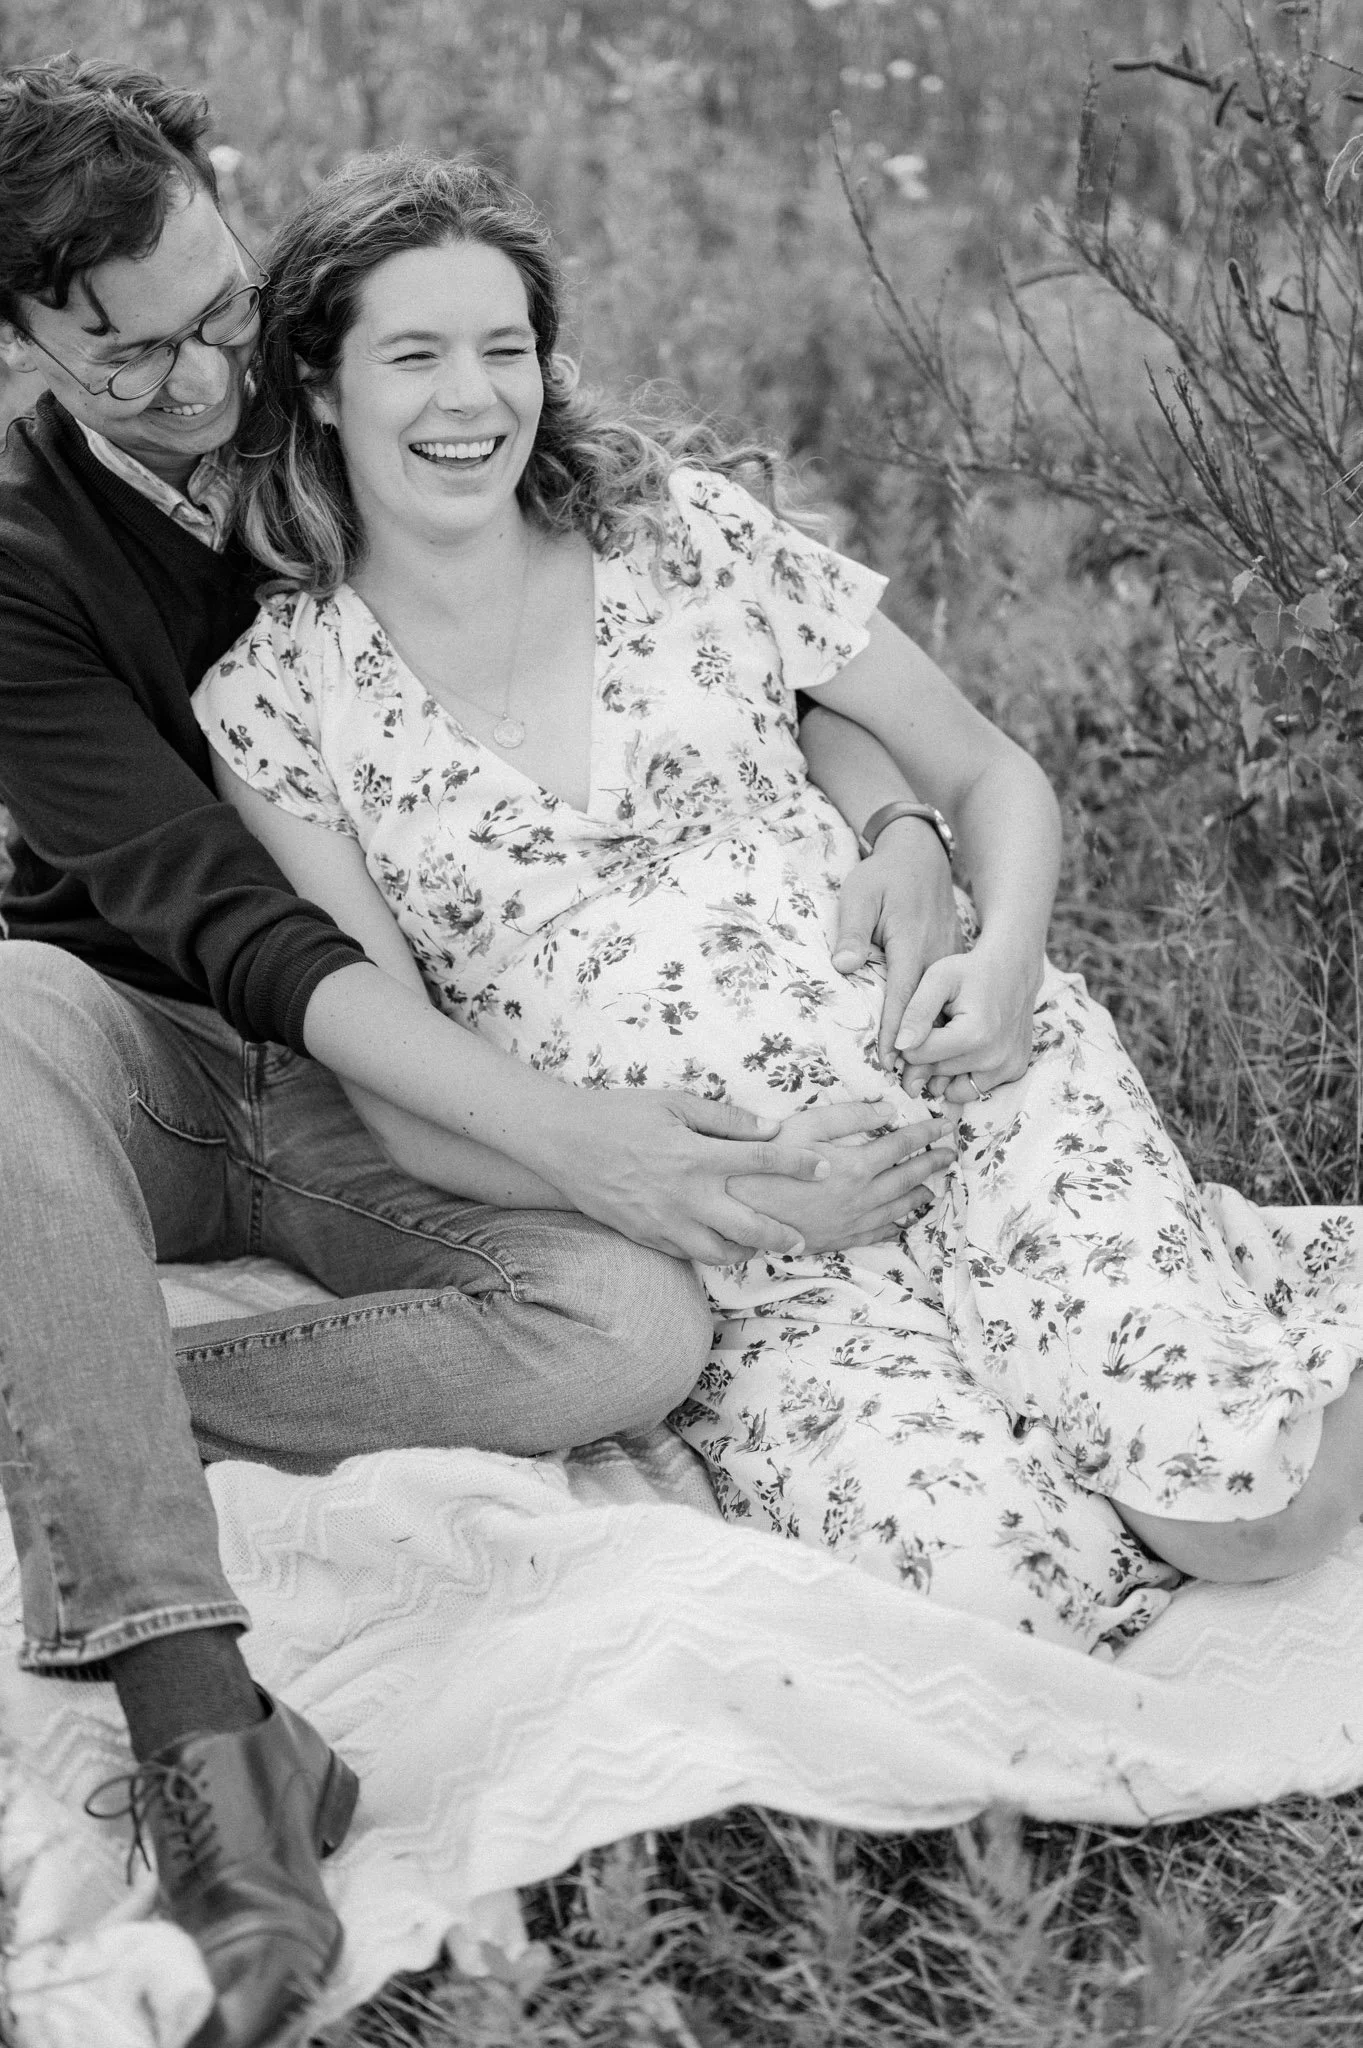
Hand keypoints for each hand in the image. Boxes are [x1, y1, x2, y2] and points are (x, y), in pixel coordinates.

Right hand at [539, 1089, 836, 1263]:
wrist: (564, 1142)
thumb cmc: (621, 1114)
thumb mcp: (674, 1103)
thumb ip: (726, 1118)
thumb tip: (772, 1126)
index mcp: (697, 1156)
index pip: (763, 1161)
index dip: (800, 1164)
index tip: (828, 1167)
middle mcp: (686, 1196)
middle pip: (750, 1225)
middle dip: (783, 1234)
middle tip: (805, 1238)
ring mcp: (665, 1223)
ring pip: (721, 1253)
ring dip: (748, 1252)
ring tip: (763, 1247)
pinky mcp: (647, 1237)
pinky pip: (688, 1256)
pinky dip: (710, 1255)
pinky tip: (722, 1248)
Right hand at [726, 1100, 956, 1253]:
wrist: (741, 1209)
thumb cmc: (767, 1162)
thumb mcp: (805, 1125)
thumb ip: (849, 1117)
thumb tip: (887, 1111)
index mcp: (856, 1165)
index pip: (901, 1145)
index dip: (926, 1133)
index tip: (945, 1126)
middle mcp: (861, 1196)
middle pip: (907, 1177)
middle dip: (933, 1164)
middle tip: (951, 1155)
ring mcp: (852, 1221)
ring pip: (897, 1208)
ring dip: (920, 1196)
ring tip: (934, 1189)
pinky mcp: (839, 1239)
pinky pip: (877, 1233)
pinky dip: (896, 1225)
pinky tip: (902, 1221)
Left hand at [830, 817, 962, 1073]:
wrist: (920, 856)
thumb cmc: (883, 875)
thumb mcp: (860, 893)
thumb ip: (853, 930)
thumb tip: (844, 965)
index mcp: (910, 944)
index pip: (900, 996)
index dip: (893, 1031)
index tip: (887, 1062)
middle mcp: (935, 957)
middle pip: (926, 1011)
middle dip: (919, 1049)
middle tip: (909, 1087)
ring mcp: (947, 959)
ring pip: (944, 1008)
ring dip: (937, 1044)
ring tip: (929, 1083)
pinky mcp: (952, 960)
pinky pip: (951, 999)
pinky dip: (947, 1025)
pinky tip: (944, 1054)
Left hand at [894, 940, 1041, 1103]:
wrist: (1013, 969)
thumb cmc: (971, 971)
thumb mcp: (937, 979)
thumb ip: (916, 1012)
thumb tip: (900, 1047)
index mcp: (973, 1034)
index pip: (918, 1056)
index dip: (909, 1041)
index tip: (918, 1024)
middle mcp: (994, 1058)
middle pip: (934, 1073)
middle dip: (926, 1055)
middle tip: (938, 1027)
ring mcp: (1007, 1068)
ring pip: (952, 1089)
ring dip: (943, 1071)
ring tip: (950, 1040)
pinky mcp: (1014, 1072)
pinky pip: (974, 1089)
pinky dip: (964, 1076)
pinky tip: (965, 1051)